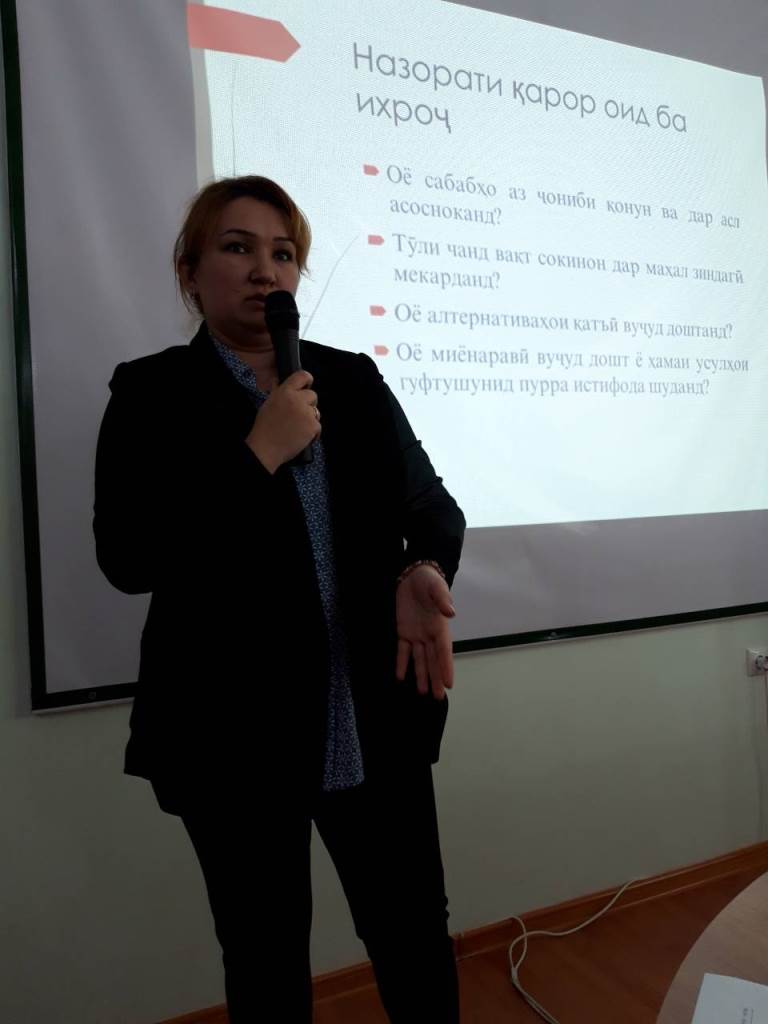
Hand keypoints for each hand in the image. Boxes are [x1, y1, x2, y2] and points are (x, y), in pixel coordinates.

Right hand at [245, 370, 320, 472]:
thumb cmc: (264, 428)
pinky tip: (301, 437)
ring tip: (296, 428)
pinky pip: (318, 426)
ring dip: (310, 418)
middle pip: (313, 395)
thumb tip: (278, 380)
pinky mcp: (313, 426)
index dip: (307, 379)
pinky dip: (312, 433)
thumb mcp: (268, 404)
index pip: (302, 376)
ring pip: (316, 412)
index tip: (308, 384)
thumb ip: (276, 391)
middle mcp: (297, 399)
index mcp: (284, 392)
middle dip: (308, 404)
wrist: (266, 448)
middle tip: (297, 415)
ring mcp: (306, 413)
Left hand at [395, 565, 455, 699]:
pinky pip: (402, 650)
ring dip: (420, 675)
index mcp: (440, 626)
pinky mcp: (403, 631)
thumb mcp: (437, 588)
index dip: (446, 667)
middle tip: (439, 697)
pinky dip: (401, 663)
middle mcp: (429, 635)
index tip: (449, 683)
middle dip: (435, 678)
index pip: (444, 651)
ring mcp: (417, 635)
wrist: (414, 574)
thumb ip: (442, 600)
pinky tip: (400, 677)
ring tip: (422, 693)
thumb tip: (451, 613)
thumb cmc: (429, 581)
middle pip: (433, 660)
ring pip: (420, 659)